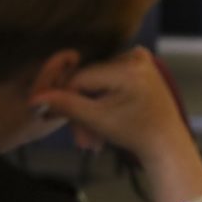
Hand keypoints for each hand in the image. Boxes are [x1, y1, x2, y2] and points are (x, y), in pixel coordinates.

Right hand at [30, 47, 188, 162]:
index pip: (81, 77)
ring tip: (92, 138)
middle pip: (91, 81)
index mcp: (128, 67)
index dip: (65, 98)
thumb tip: (34, 98)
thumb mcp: (98, 120)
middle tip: (81, 140)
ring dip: (92, 109)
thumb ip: (67, 106)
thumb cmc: (136, 134)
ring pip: (99, 83)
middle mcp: (136, 56)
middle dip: (82, 110)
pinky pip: (112, 80)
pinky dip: (105, 99)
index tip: (53, 118)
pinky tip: (104, 120)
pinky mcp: (144, 67)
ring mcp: (142, 60)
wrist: (167, 145)